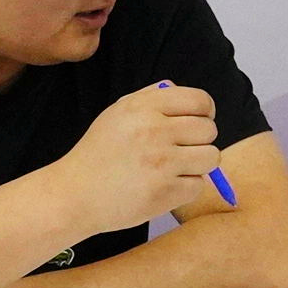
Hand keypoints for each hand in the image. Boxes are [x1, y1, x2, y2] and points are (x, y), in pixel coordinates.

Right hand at [53, 83, 220, 233]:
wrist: (75, 194)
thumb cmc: (98, 154)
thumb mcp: (117, 113)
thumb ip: (150, 97)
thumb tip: (181, 92)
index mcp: (143, 107)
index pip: (200, 100)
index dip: (205, 112)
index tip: (196, 123)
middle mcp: (154, 131)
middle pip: (209, 129)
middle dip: (200, 140)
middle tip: (180, 150)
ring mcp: (162, 163)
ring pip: (211, 157)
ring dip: (198, 165)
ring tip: (175, 169)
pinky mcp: (165, 192)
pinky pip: (198, 185)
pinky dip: (185, 188)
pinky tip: (164, 187)